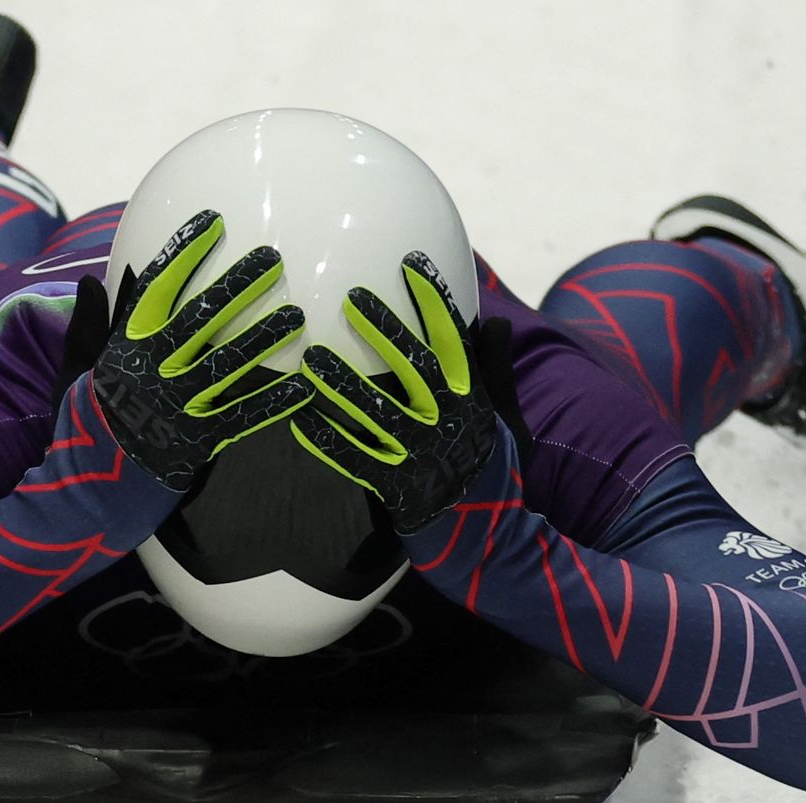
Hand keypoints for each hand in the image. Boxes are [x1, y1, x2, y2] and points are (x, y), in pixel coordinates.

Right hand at [87, 209, 313, 490]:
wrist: (85, 493)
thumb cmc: (85, 425)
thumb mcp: (75, 371)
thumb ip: (89, 326)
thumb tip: (90, 278)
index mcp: (124, 347)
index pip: (156, 289)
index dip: (185, 253)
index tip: (213, 222)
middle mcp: (151, 371)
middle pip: (201, 319)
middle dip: (238, 285)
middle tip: (272, 258)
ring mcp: (176, 407)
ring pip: (227, 365)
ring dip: (264, 338)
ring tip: (296, 316)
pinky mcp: (196, 443)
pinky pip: (241, 418)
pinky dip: (272, 403)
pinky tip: (303, 387)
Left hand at [289, 251, 497, 532]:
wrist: (489, 534)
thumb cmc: (490, 465)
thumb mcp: (504, 416)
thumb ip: (494, 369)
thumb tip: (499, 322)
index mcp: (474, 399)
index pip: (455, 343)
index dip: (435, 303)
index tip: (412, 265)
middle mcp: (450, 423)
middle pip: (416, 369)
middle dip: (385, 331)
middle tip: (352, 297)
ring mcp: (422, 456)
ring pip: (378, 414)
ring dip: (344, 385)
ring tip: (313, 358)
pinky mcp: (398, 489)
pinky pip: (357, 461)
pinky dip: (328, 441)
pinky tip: (300, 420)